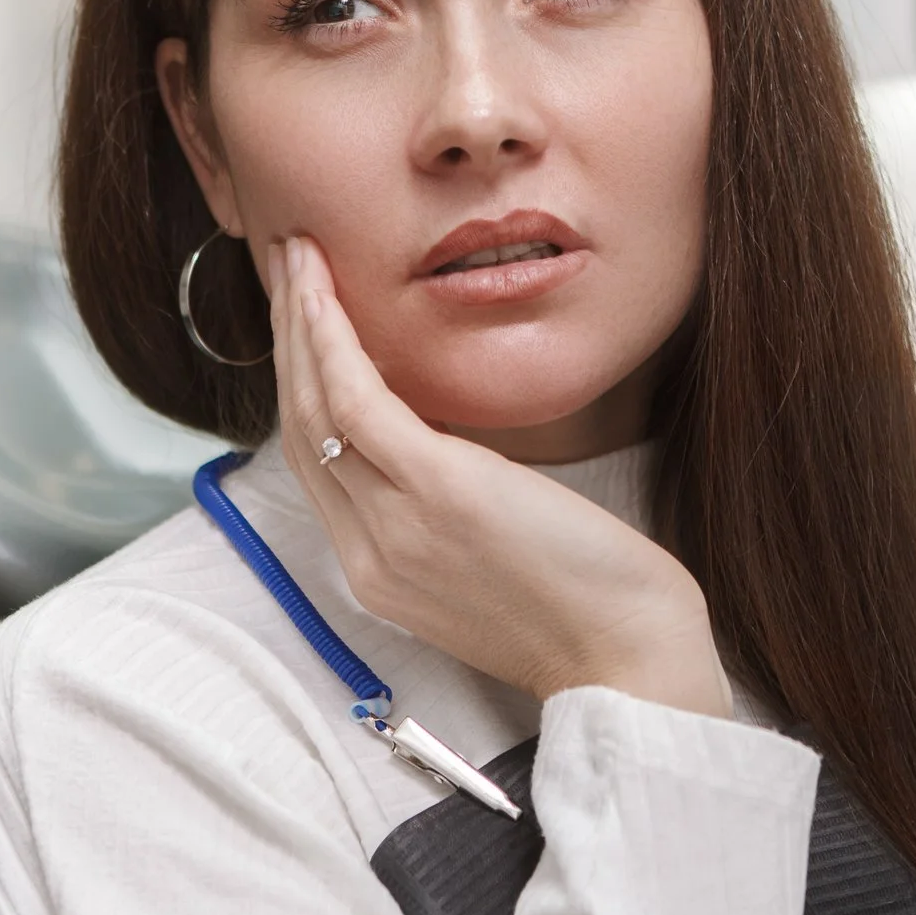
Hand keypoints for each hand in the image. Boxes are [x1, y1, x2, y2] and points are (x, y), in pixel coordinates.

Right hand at [262, 237, 731, 719]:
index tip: (300, 318)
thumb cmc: (589, 603)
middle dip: (285, 340)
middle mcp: (369, 553)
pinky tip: (325, 294)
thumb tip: (448, 442)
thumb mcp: (496, 557)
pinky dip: (332, 343)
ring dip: (298, 324)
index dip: (298, 382)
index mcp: (380, 570)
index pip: (318, 461)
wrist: (630, 657)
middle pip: (300, 428)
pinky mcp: (436, 493)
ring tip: (297, 257)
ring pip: (314, 408)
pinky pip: (358, 405)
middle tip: (286, 266)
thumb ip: (450, 508)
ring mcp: (394, 526)